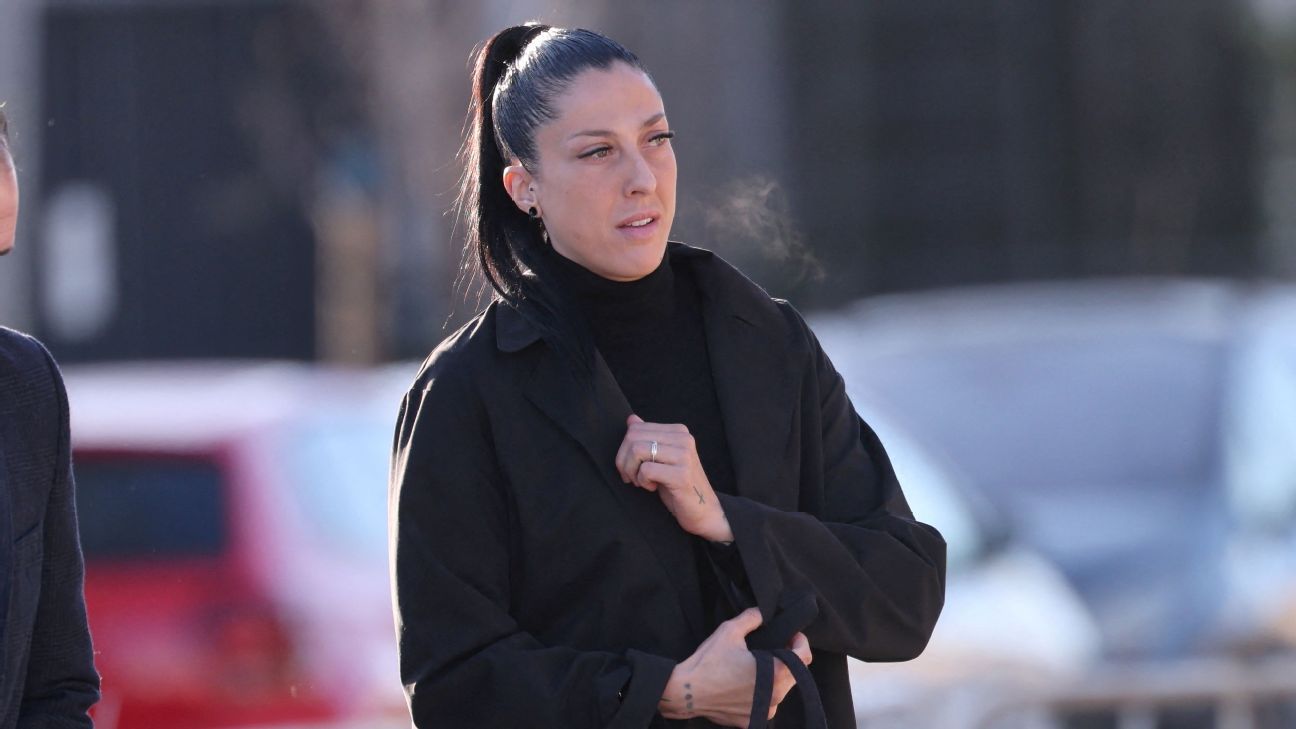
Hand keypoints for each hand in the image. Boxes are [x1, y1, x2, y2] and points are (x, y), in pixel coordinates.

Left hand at [615, 414, 733, 541]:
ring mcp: (684, 456)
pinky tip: (652, 487)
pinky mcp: (681, 475)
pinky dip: (642, 481)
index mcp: (679, 432)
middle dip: (623, 460)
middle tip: (631, 477)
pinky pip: (646, 470)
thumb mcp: (661, 459)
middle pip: (633, 437)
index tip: (631, 467)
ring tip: (641, 482)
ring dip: (632, 471)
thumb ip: (648, 438)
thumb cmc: (678, 486)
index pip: (636, 428)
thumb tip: (631, 419)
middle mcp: (684, 439)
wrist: (703, 511)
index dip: (624, 450)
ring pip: (637, 450)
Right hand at [658, 608, 812, 726]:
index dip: (801, 642)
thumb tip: (762, 612)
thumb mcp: (730, 630)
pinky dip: (760, 694)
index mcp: (776, 673)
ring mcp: (764, 711)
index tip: (792, 635)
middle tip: (775, 646)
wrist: (685, 692)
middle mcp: (775, 696)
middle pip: (794, 675)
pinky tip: (745, 684)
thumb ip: (751, 618)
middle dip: (788, 658)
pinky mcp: (751, 720)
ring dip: (775, 677)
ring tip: (758, 665)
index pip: (804, 657)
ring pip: (780, 691)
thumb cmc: (708, 662)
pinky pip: (764, 705)